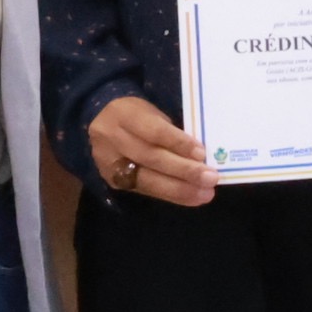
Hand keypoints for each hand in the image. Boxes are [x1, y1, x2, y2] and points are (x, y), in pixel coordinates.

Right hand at [89, 94, 215, 205]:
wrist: (100, 120)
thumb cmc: (137, 115)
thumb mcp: (151, 113)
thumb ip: (170, 132)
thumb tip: (201, 156)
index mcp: (124, 114)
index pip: (153, 131)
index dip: (178, 143)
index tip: (202, 153)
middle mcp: (111, 138)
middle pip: (150, 157)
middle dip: (183, 170)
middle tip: (211, 178)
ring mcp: (108, 161)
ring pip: (146, 178)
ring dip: (179, 189)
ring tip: (205, 194)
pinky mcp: (111, 179)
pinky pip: (143, 190)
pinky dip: (170, 195)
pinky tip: (190, 198)